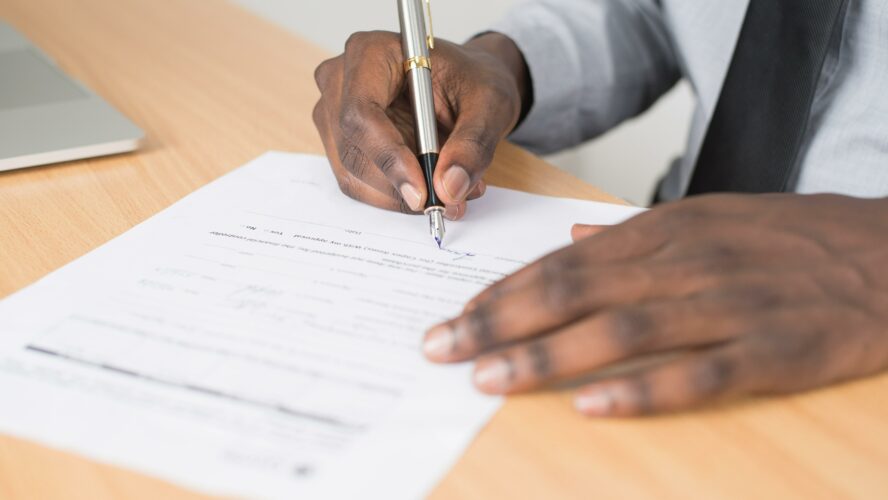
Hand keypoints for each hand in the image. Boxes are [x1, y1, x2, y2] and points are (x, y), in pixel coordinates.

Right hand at [312, 32, 529, 218]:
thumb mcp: (490, 104)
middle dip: (399, 186)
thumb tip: (450, 187)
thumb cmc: (472, 80)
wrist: (466, 85)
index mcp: (371, 53)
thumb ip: (473, 144)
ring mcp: (334, 114)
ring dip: (400, 195)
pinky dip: (395, 195)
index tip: (421, 192)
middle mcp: (341, 81)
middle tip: (447, 201)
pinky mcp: (341, 143)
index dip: (388, 157)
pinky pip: (359, 184)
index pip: (361, 113)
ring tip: (450, 191)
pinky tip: (430, 186)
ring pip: (354, 174)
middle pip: (353, 150)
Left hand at [423, 194, 887, 415]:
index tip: (456, 316)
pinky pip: (697, 375)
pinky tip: (590, 407)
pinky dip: (641, 391)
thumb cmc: (788, 238)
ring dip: (547, 355)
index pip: (562, 261)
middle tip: (442, 348)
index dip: (504, 290)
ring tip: (489, 378)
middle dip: (499, 321)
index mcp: (664, 231)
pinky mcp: (773, 351)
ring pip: (620, 330)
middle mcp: (685, 263)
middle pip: (573, 291)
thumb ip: (635, 232)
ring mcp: (728, 306)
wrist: (887, 252)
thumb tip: (574, 235)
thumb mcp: (708, 216)